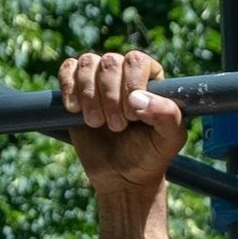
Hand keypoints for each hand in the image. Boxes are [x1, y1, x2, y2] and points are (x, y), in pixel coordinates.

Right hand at [59, 50, 186, 194]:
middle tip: (117, 127)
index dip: (131, 86)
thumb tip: (137, 98)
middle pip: (110, 62)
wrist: (122, 177)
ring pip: (87, 63)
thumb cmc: (149, 156)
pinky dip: (69, 88)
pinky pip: (68, 69)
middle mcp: (124, 72)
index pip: (136, 61)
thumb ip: (168, 115)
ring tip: (97, 123)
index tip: (132, 117)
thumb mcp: (169, 140)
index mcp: (150, 78)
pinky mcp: (76, 88)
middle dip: (110, 97)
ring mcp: (99, 79)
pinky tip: (75, 110)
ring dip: (90, 96)